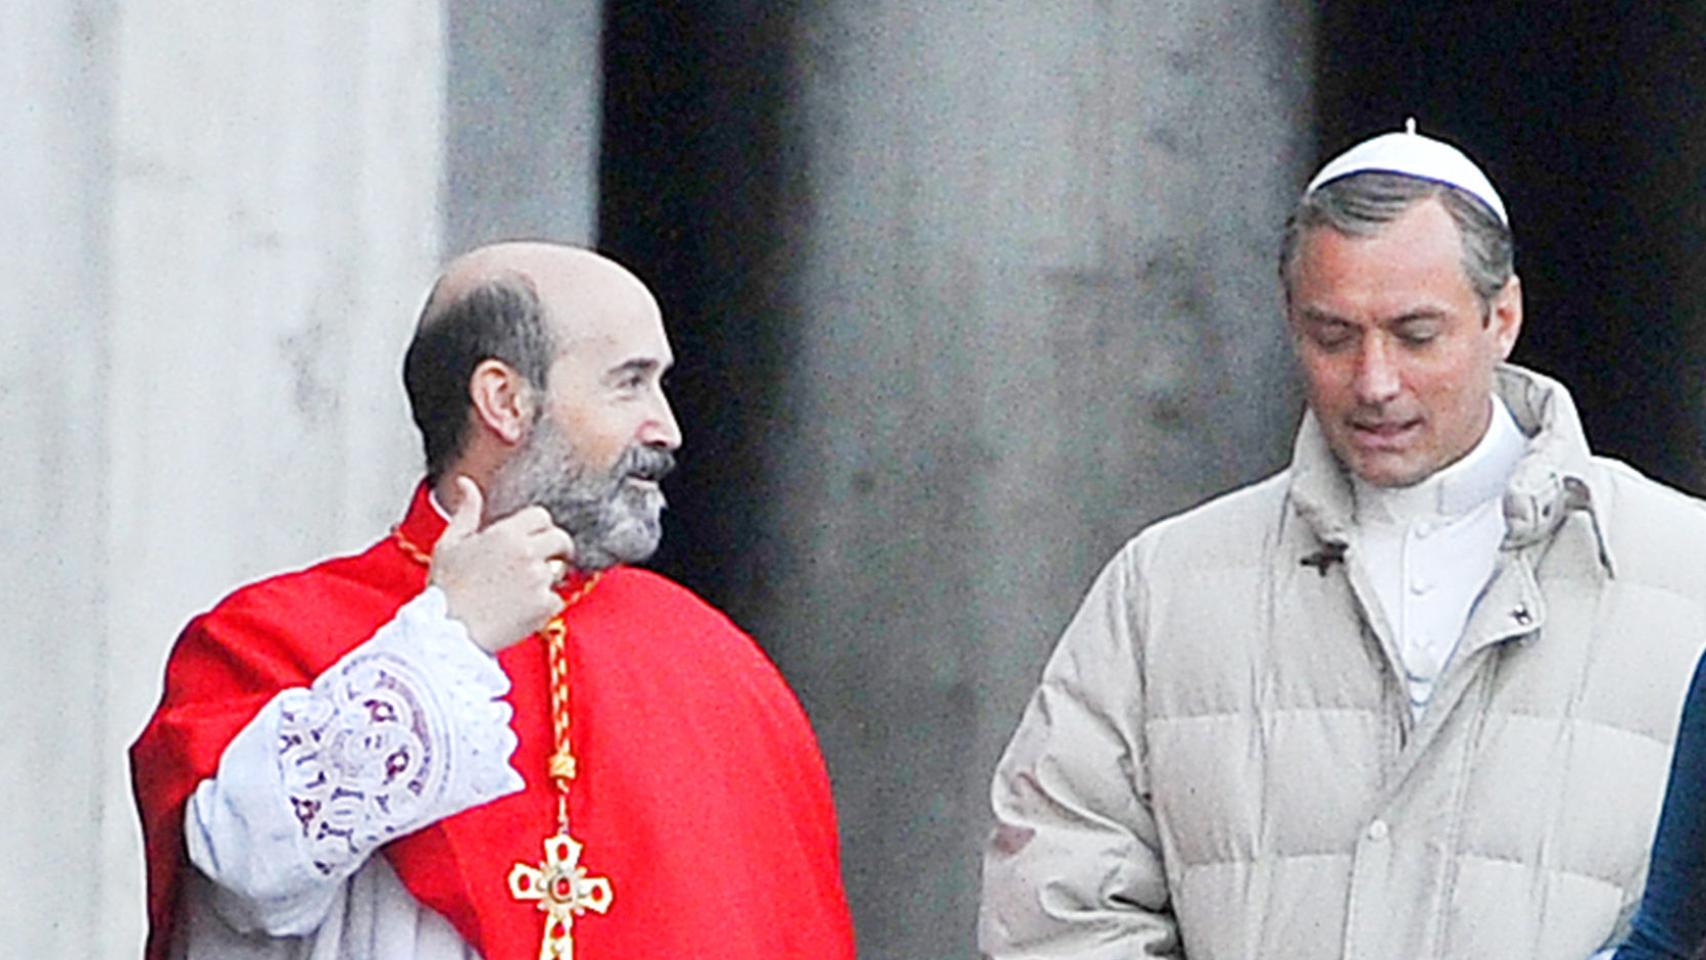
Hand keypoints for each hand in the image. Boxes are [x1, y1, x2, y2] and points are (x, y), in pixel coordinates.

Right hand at [429, 476, 575, 653]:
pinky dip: (545, 605)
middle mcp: (527, 553)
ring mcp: (538, 579)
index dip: (539, 527)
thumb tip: (466, 483)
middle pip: (561, 539)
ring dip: (548, 577)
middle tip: (543, 561)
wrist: (447, 632)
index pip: (542, 516)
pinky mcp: (543, 605)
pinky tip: (521, 609)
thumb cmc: (445, 590)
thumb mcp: (449, 543)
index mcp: (505, 534)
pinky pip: (557, 599)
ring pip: (559, 570)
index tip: (533, 539)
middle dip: (556, 548)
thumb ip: (467, 511)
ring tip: (521, 590)